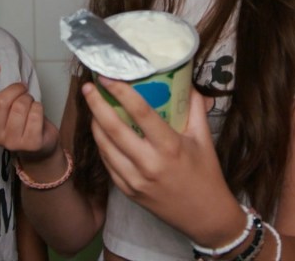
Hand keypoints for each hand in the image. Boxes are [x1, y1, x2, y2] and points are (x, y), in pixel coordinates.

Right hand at [0, 63, 59, 160]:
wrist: (37, 143)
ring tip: (29, 104)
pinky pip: (36, 113)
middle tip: (22, 88)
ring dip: (28, 98)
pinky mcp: (31, 143)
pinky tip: (36, 114)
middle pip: (1, 101)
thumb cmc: (15, 119)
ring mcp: (11, 142)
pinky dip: (38, 107)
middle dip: (15, 88)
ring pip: (21, 106)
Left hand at [82, 76, 245, 247]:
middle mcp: (149, 163)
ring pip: (105, 147)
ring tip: (93, 107)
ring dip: (95, 124)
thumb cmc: (206, 174)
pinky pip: (108, 164)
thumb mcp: (204, 138)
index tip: (108, 77)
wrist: (205, 216)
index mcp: (170, 147)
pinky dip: (102, 146)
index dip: (121, 92)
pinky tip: (102, 133)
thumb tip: (186, 80)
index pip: (140, 112)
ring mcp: (135, 180)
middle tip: (88, 88)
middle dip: (96, 104)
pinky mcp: (128, 192)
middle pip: (113, 128)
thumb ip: (194, 107)